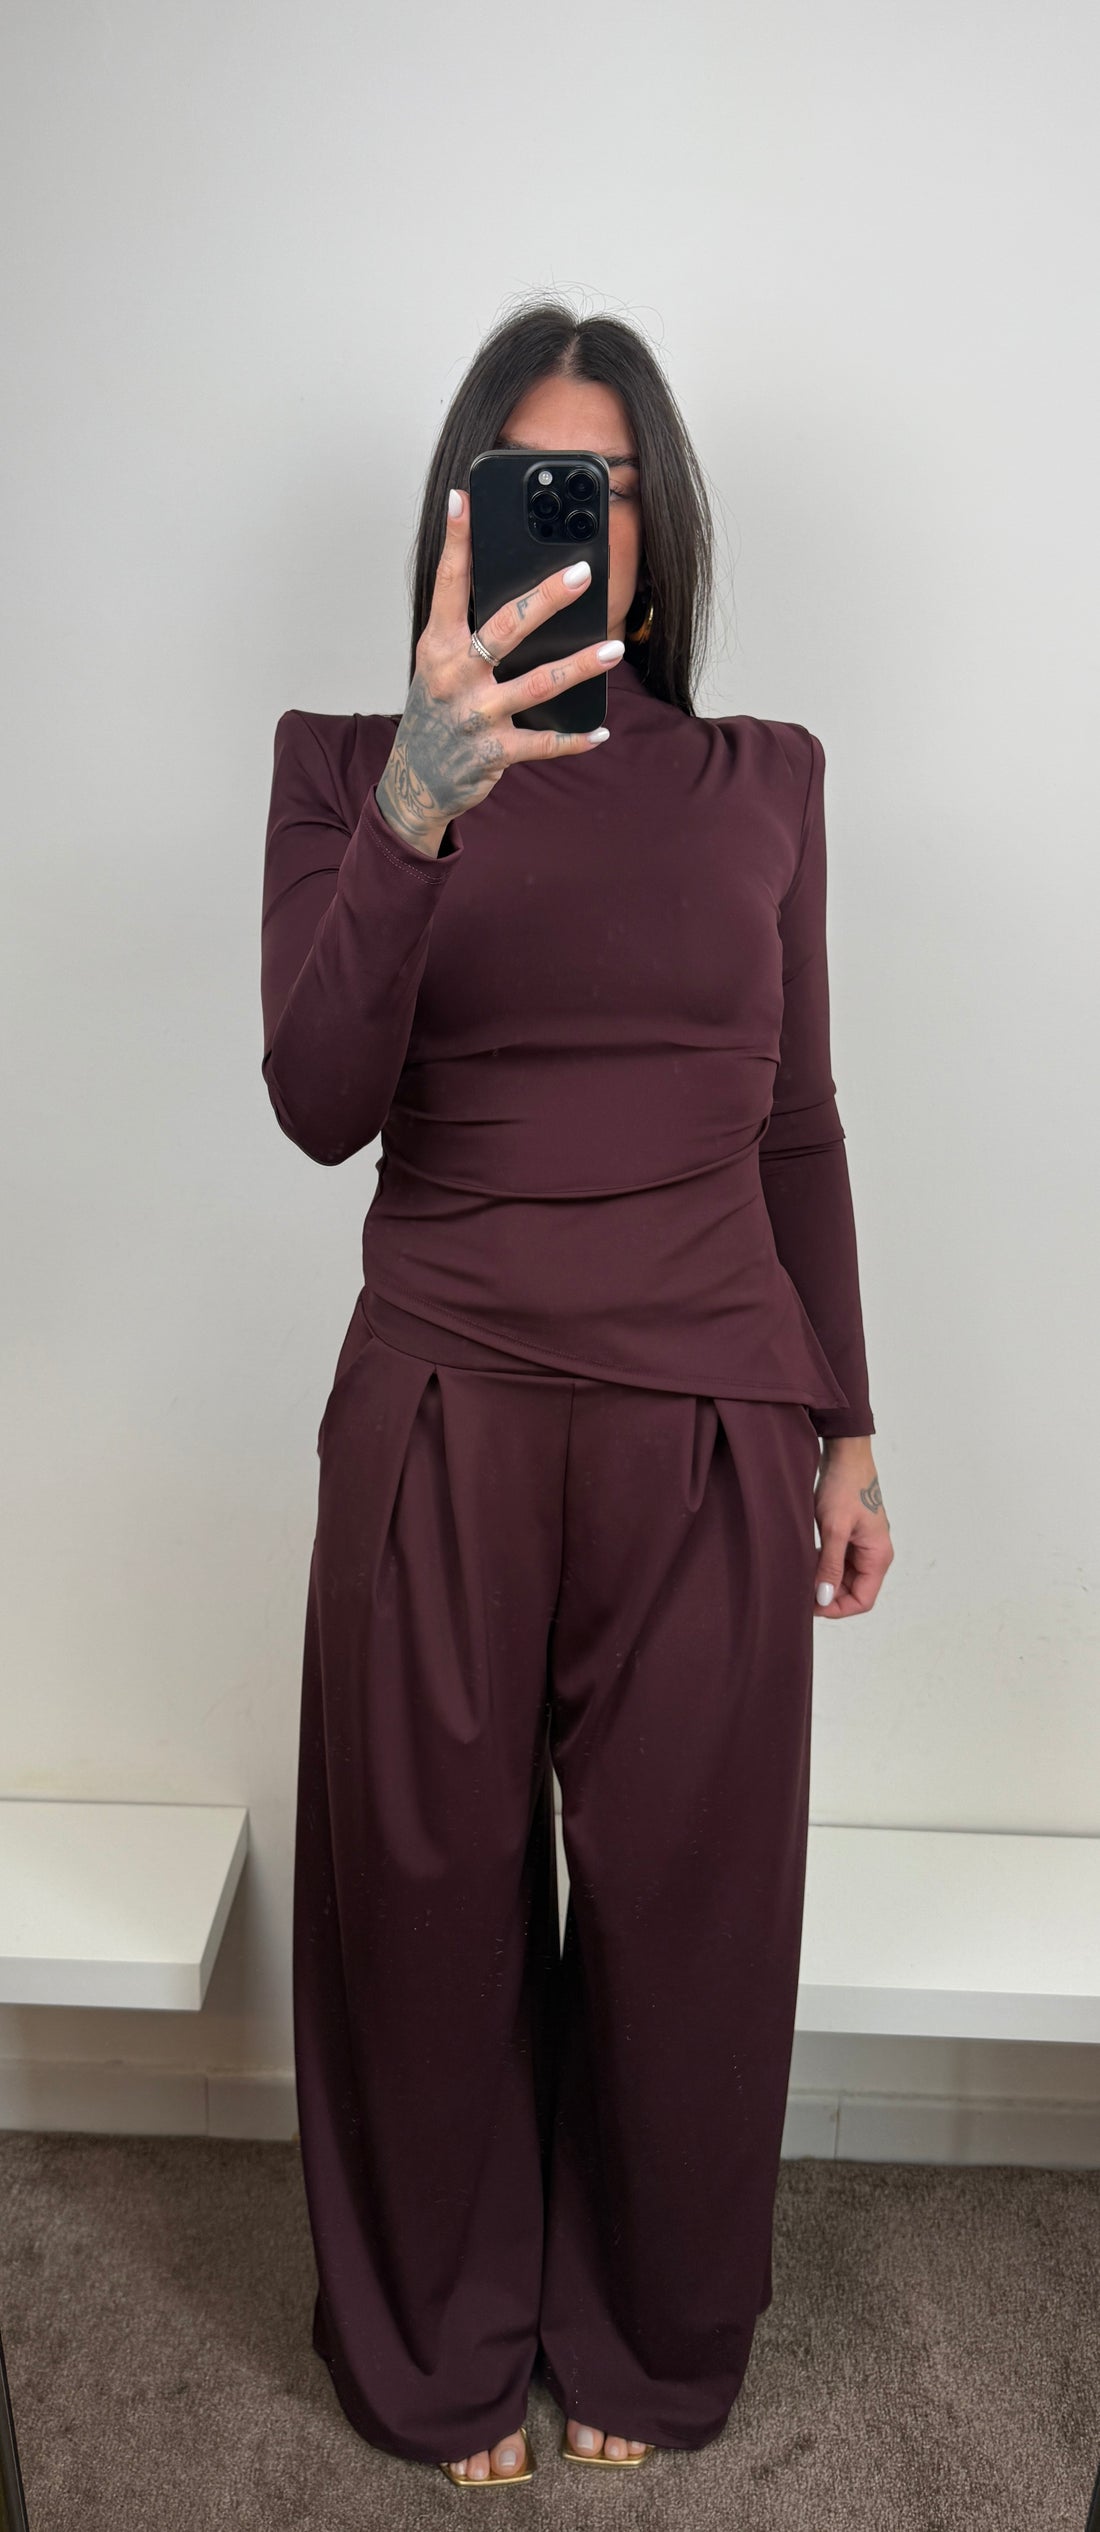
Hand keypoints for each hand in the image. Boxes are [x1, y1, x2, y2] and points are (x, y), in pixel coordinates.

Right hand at [375, 486, 619, 851]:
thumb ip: (467, 629)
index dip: (456, 541)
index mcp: (438, 644)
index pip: (447, 583)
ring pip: (537, 683)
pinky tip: (600, 731)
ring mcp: (475, 714)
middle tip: (584, 573)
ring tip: (613, 649)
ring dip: (580, 666)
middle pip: (507, 626)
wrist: (416, 780)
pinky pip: (543, 743)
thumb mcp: (439, 664)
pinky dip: (575, 738)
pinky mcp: (494, 751)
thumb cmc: (437, 711)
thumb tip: (520, 592)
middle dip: (548, 598)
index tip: (464, 499)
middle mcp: (455, 675)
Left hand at [811, 1438, 892, 1618]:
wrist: (846, 1455)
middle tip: (799, 1591)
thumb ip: (831, 1565)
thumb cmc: (845, 1487)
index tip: (811, 1605)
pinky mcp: (852, 1536)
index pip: (863, 1600)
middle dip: (828, 1595)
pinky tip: (806, 1559)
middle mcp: (875, 1554)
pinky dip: (824, 1565)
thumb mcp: (835, 1529)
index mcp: (878, 1556)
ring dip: (824, 1580)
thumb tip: (825, 1598)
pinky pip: (839, 1561)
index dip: (837, 1608)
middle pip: (853, 1591)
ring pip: (844, 1577)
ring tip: (800, 1576)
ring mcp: (863, 1545)